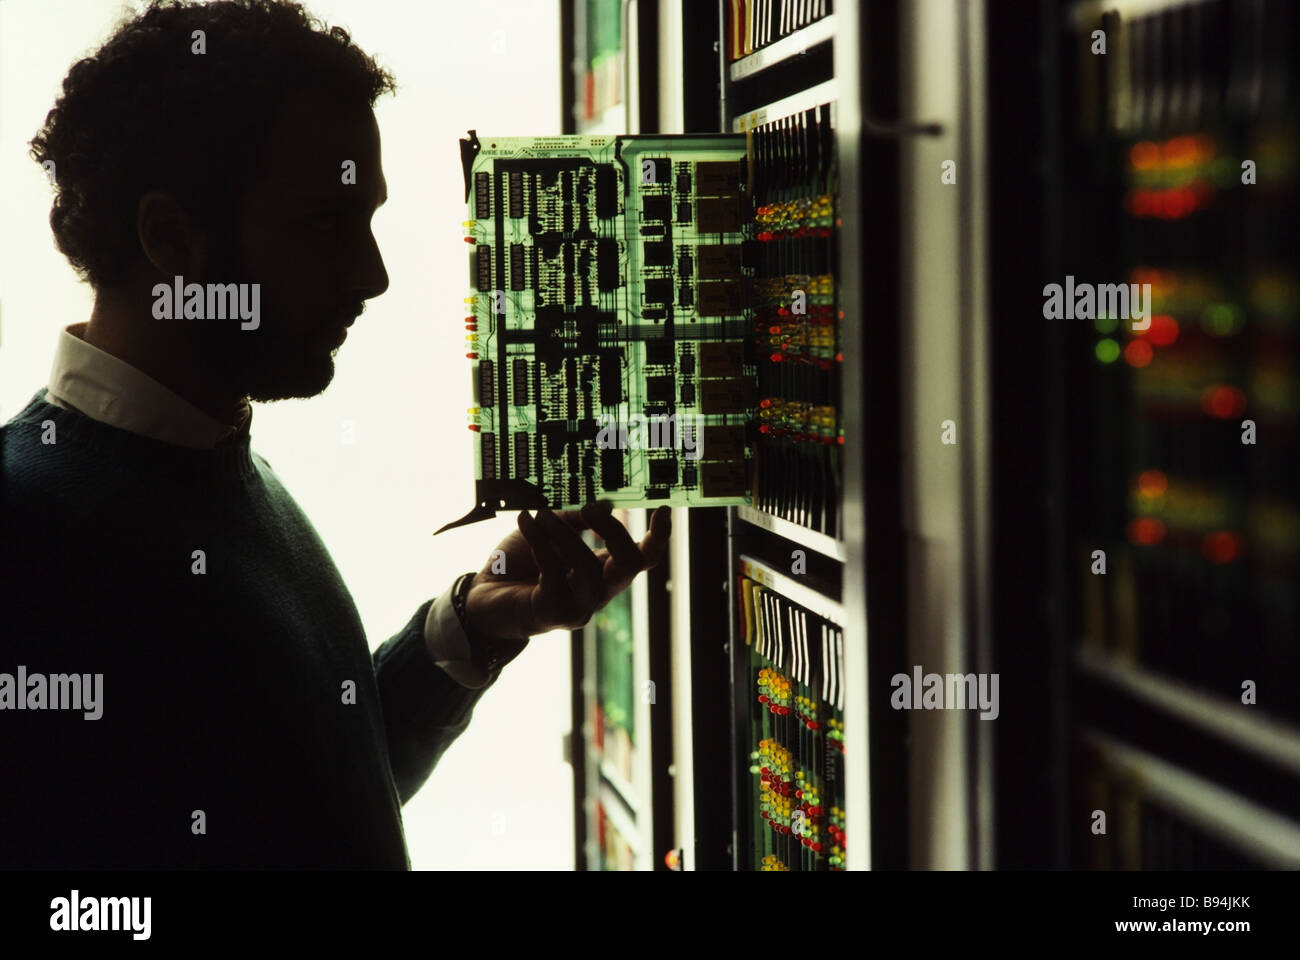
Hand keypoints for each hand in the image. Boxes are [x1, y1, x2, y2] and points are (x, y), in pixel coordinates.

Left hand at [464, 503, 670, 640]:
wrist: (484, 599)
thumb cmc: (521, 566)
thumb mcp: (551, 533)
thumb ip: (572, 518)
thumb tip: (592, 496)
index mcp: (605, 571)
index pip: (643, 558)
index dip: (658, 537)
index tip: (664, 509)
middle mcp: (599, 591)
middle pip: (630, 565)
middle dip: (614, 531)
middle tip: (590, 507)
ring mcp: (579, 607)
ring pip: (589, 567)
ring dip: (564, 534)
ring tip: (541, 513)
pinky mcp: (553, 613)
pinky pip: (553, 571)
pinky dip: (540, 541)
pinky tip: (527, 522)